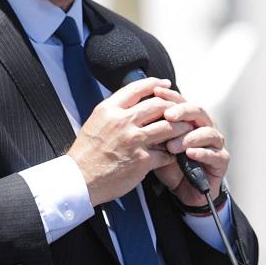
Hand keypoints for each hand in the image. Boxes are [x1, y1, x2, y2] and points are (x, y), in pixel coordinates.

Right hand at [68, 76, 192, 205]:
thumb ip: (114, 111)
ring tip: (185, 130)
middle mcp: (122, 121)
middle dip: (174, 107)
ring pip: (168, 127)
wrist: (79, 180)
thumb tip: (133, 103)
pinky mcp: (142, 160)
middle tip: (181, 110)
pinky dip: (172, 154)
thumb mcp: (96, 122)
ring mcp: (134, 140)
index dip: (155, 84)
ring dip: (180, 128)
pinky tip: (173, 154)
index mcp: (109, 110)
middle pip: (158, 105)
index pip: (137, 88)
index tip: (165, 85)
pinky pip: (166, 153)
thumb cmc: (86, 153)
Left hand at [147, 87, 227, 207]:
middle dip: (183, 111)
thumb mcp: (159, 148)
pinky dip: (202, 153)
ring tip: (173, 146)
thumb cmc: (172, 166)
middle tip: (168, 116)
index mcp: (191, 120)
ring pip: (208, 132)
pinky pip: (215, 154)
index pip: (182, 102)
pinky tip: (190, 154)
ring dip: (189, 137)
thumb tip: (140, 118)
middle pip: (199, 111)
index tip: (156, 93)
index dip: (171, 96)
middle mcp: (205, 127)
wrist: (185, 190)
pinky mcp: (222, 160)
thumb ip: (155, 134)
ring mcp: (216, 143)